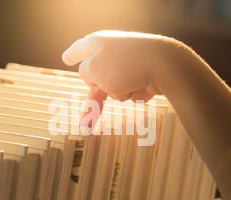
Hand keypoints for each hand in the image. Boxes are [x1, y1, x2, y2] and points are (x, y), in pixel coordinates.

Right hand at [62, 30, 181, 126]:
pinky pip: (131, 90)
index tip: (66, 59)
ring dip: (118, 94)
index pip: (79, 49)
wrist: (164, 65)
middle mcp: (113, 50)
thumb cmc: (124, 66)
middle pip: (96, 77)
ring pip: (114, 87)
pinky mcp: (145, 73)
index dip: (72, 55)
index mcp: (97, 43)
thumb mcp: (93, 71)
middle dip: (92, 102)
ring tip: (129, 87)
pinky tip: (145, 87)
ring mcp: (130, 61)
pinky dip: (135, 93)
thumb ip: (85, 74)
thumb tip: (94, 79)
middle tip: (85, 125)